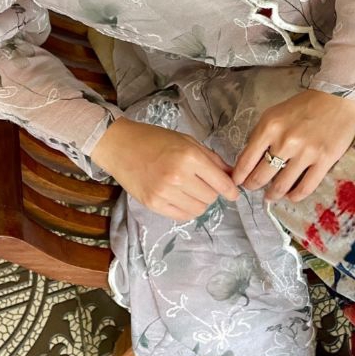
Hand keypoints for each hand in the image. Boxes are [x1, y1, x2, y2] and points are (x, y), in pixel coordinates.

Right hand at [91, 118, 238, 221]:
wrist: (121, 146)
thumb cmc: (155, 139)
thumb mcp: (187, 141)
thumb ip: (211, 159)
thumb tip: (231, 175)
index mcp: (189, 156)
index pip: (220, 182)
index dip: (231, 190)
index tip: (234, 193)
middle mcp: (178, 176)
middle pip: (211, 196)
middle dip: (213, 192)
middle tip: (204, 183)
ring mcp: (164, 192)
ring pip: (198, 209)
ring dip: (200, 202)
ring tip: (191, 190)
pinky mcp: (153, 204)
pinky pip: (182, 216)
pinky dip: (188, 210)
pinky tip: (182, 199)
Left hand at [231, 89, 354, 202]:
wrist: (335, 98)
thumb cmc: (303, 106)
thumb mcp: (274, 114)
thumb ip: (261, 135)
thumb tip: (249, 159)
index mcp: (269, 128)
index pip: (246, 160)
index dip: (239, 176)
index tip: (237, 182)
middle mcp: (285, 142)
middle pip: (261, 176)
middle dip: (254, 186)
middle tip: (253, 188)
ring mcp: (306, 153)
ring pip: (282, 185)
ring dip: (273, 194)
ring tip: (271, 195)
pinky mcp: (324, 160)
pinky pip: (306, 187)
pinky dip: (295, 196)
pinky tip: (291, 196)